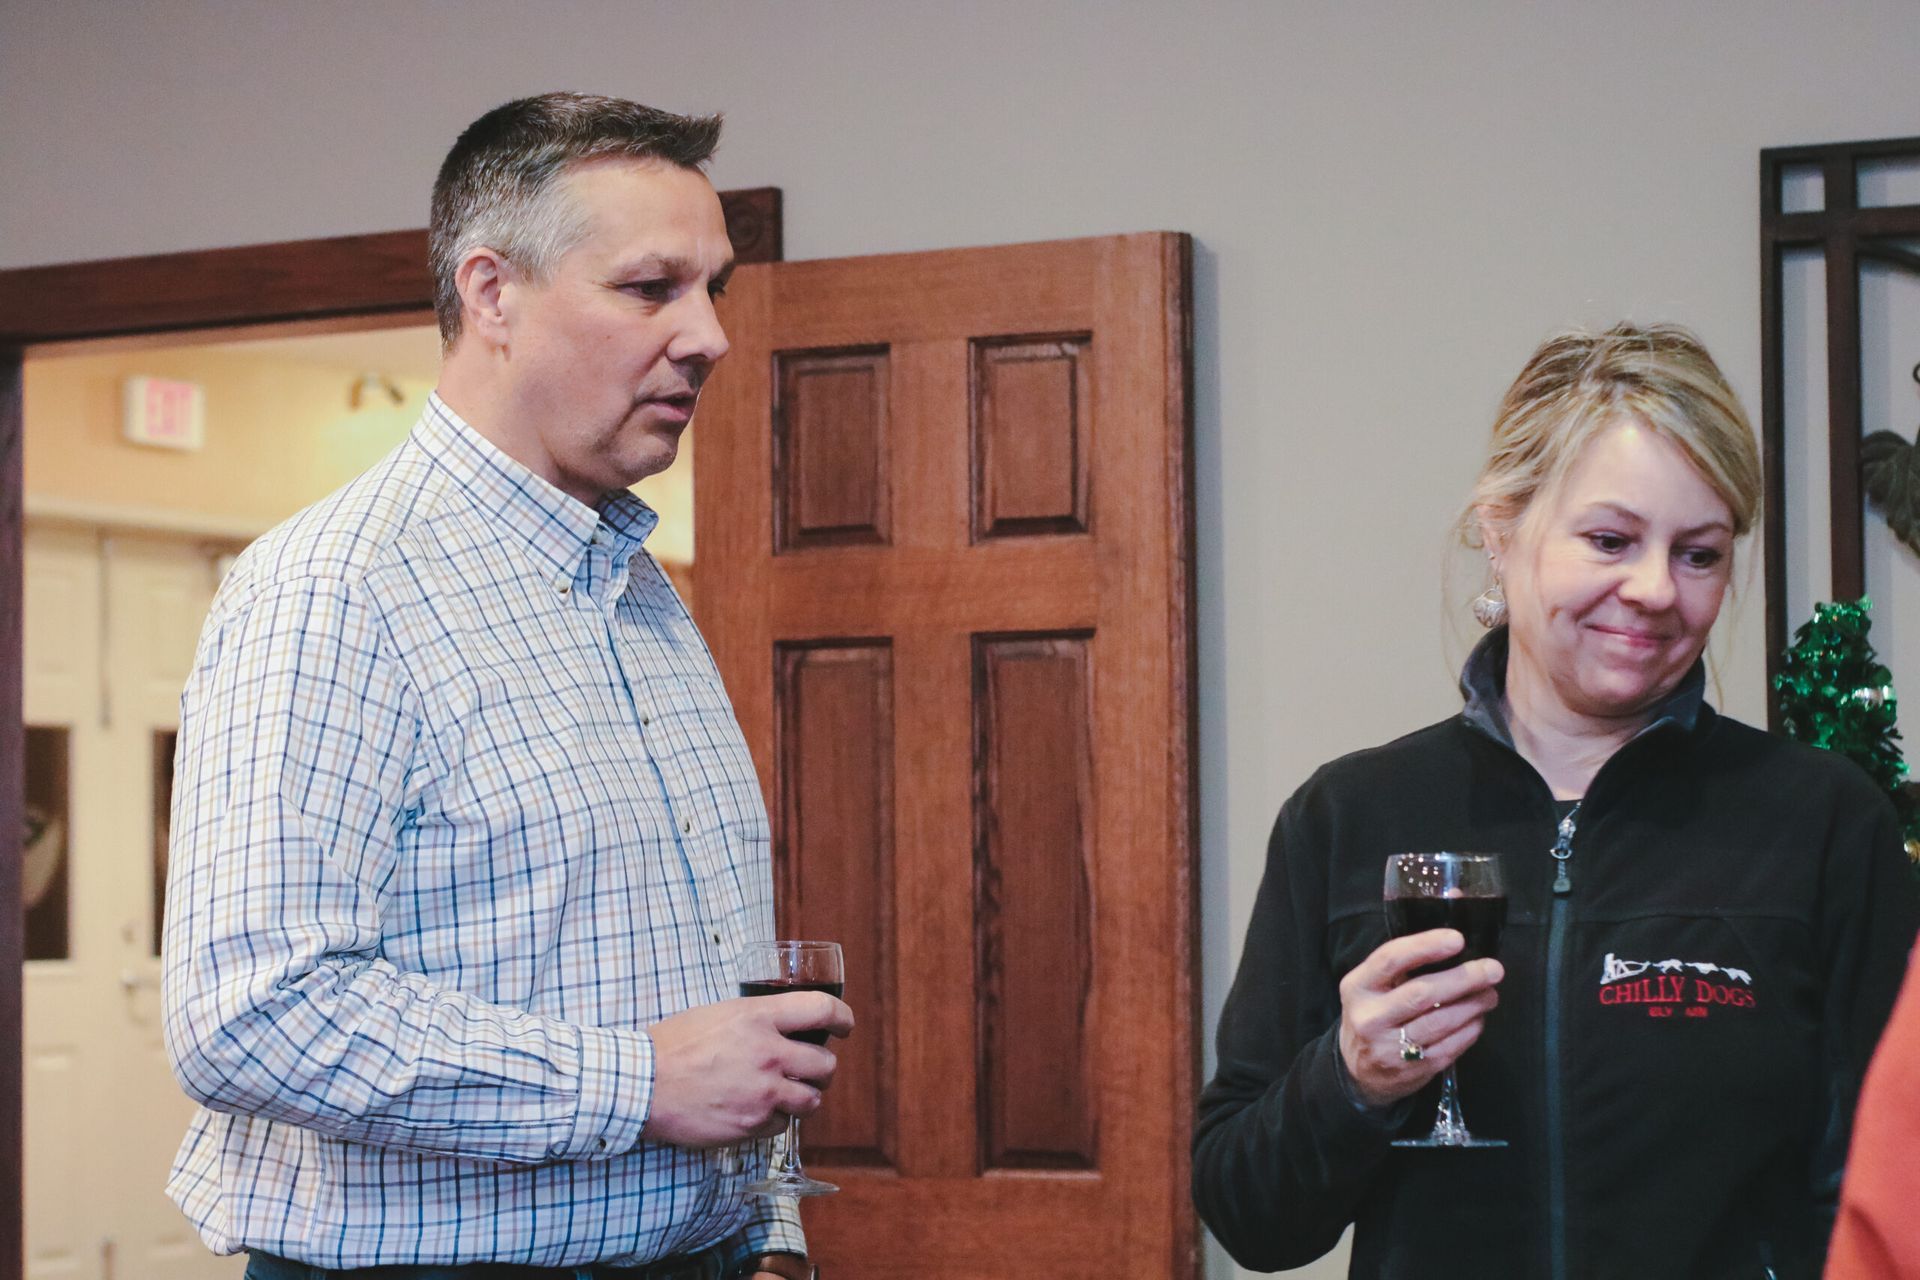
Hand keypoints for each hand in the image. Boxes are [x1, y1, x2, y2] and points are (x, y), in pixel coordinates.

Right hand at [642, 992, 854, 1147]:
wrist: (642, 1084)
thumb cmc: (674, 1044)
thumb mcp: (719, 1013)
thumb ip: (758, 1019)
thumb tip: (784, 1024)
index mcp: (759, 1017)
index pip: (823, 1010)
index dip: (843, 1019)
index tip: (844, 1027)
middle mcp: (769, 1053)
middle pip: (827, 1064)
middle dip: (822, 1068)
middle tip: (810, 1068)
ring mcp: (763, 1092)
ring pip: (813, 1099)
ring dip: (804, 1096)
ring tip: (785, 1092)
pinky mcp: (752, 1124)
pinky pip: (783, 1124)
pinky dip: (776, 1119)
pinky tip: (756, 1109)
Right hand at [1337, 929, 1502, 1108]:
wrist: (1359, 1070)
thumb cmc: (1374, 1014)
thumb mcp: (1371, 987)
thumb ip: (1401, 968)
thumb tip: (1454, 947)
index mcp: (1358, 987)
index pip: (1391, 960)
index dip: (1425, 946)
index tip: (1457, 939)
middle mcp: (1370, 1017)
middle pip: (1422, 993)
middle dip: (1463, 979)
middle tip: (1492, 970)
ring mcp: (1390, 1047)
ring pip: (1441, 1022)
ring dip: (1473, 1005)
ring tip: (1490, 994)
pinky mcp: (1412, 1070)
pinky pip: (1450, 1046)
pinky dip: (1470, 1030)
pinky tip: (1478, 1018)